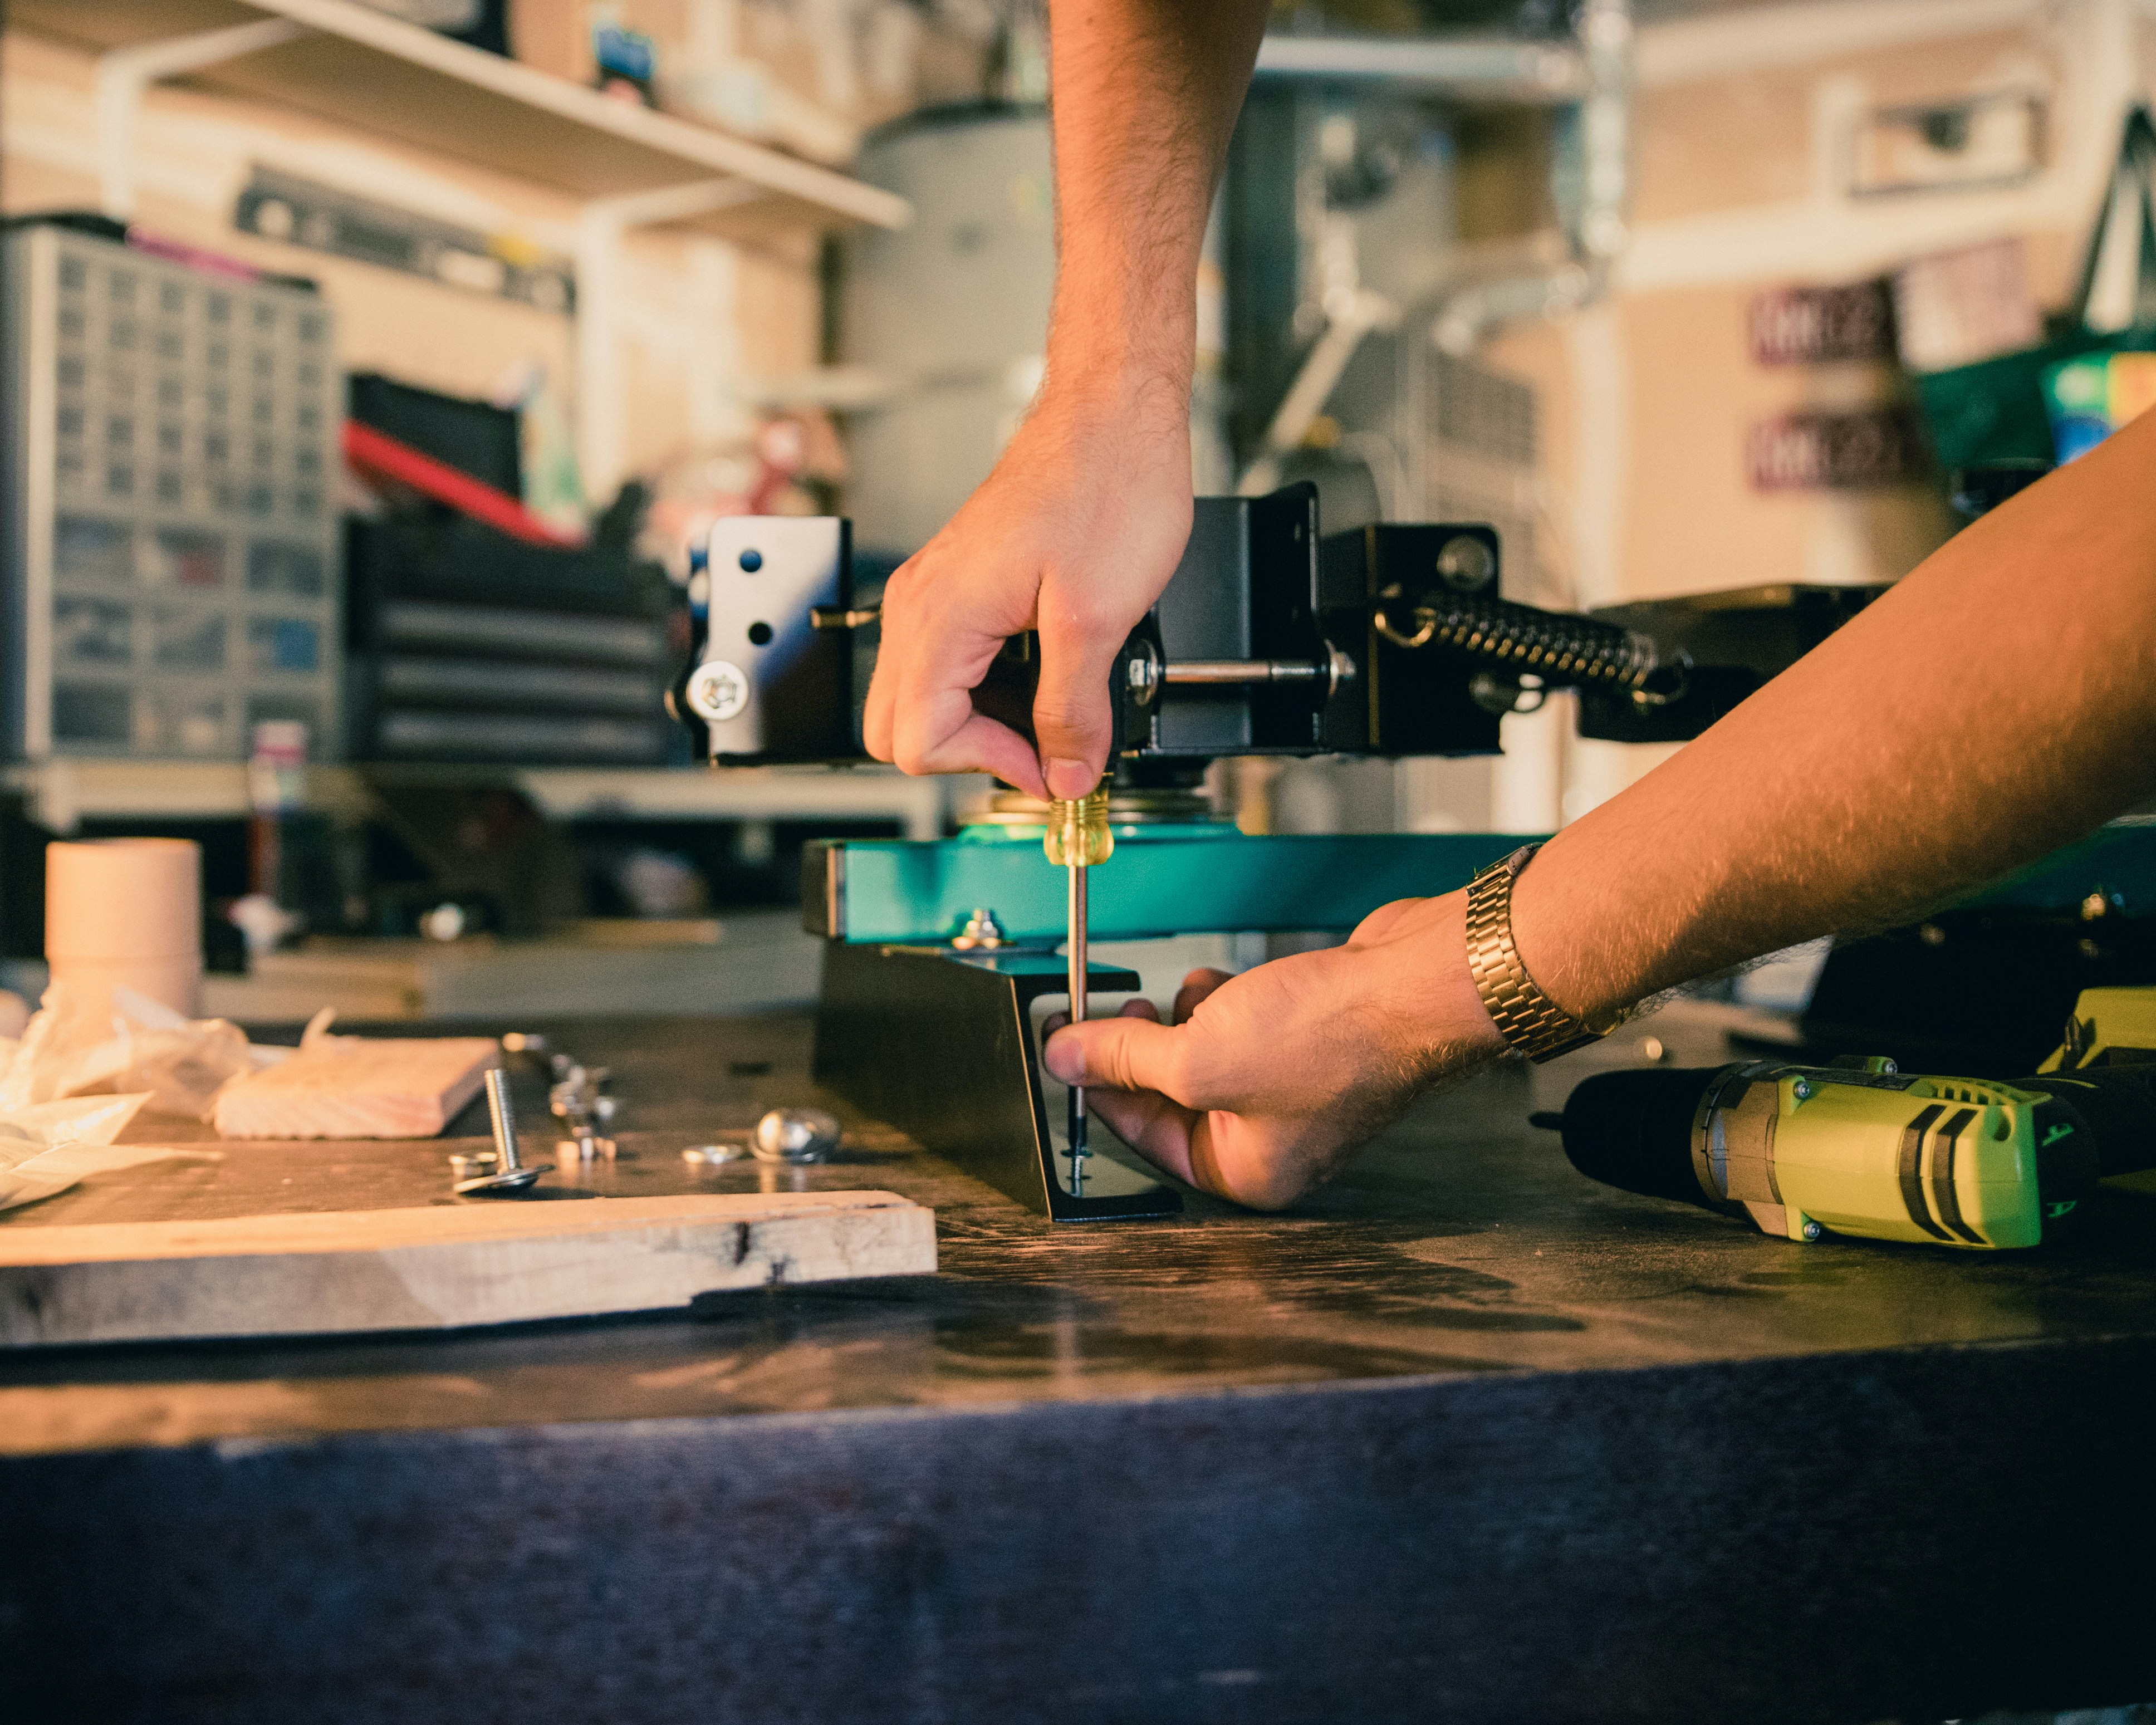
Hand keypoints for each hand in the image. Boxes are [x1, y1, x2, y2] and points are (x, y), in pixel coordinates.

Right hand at [861, 382, 1192, 798]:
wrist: (1114, 413)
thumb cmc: (1107, 484)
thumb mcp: (1098, 618)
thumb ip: (1074, 709)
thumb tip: (1066, 772)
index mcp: (940, 614)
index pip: (918, 739)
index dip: (991, 765)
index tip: (1053, 761)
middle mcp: (922, 604)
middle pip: (900, 729)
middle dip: (973, 753)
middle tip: (1046, 745)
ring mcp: (936, 593)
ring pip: (925, 698)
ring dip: (986, 721)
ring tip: (1058, 707)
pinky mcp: (961, 585)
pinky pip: (952, 663)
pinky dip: (994, 687)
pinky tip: (1048, 673)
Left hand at [1042, 891, 1507, 1207]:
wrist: (1417, 985)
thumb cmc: (1335, 1040)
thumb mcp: (1198, 1056)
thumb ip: (1124, 1059)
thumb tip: (1066, 1056)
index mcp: (1250, 1172)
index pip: (1146, 1138)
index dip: (1099, 1087)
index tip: (1067, 1044)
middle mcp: (1274, 1140)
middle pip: (1175, 1097)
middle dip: (1143, 1050)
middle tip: (1116, 1011)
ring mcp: (1296, 1088)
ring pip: (1208, 1054)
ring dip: (1184, 1021)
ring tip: (1185, 996)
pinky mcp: (1312, 1038)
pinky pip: (1243, 1025)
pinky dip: (1225, 1002)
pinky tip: (1224, 983)